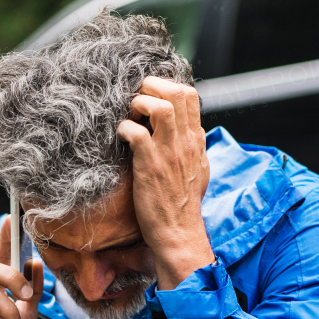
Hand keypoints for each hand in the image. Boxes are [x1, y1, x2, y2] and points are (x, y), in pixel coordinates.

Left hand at [116, 77, 215, 289]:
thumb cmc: (183, 204)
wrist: (178, 233)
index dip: (166, 86)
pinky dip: (124, 128)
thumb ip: (192, 146)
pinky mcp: (150, 166)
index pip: (190, 95)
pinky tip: (121, 138)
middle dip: (151, 86)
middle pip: (177, 91)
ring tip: (130, 117)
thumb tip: (188, 130)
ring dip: (139, 104)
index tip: (149, 97)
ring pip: (159, 106)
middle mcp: (186, 141)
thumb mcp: (197, 169)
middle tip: (135, 101)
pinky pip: (136, 133)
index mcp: (196, 140)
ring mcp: (169, 152)